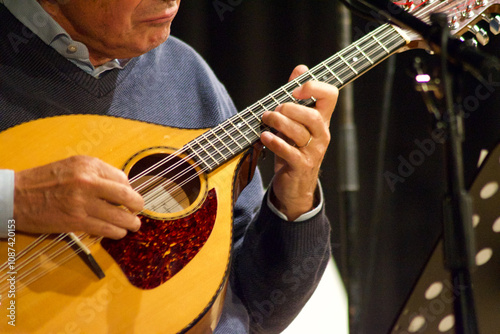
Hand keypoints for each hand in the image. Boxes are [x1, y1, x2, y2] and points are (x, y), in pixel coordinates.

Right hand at [14, 156, 143, 238]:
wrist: (15, 196)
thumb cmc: (45, 181)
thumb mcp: (72, 166)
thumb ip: (97, 174)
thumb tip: (122, 187)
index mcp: (88, 165)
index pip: (122, 178)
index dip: (129, 189)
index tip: (128, 196)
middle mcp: (87, 181)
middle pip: (126, 196)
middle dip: (137, 205)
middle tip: (139, 210)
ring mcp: (82, 203)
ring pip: (119, 216)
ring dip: (130, 223)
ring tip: (133, 225)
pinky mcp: (76, 221)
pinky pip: (105, 229)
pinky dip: (116, 232)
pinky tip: (118, 232)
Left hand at [260, 65, 337, 220]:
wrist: (295, 186)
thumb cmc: (294, 150)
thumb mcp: (296, 123)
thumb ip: (298, 97)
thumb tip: (300, 68)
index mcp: (321, 120)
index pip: (330, 95)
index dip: (314, 86)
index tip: (295, 87)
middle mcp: (321, 134)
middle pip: (312, 116)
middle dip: (290, 109)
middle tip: (273, 110)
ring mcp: (313, 152)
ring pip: (300, 133)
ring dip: (279, 123)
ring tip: (265, 119)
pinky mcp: (301, 166)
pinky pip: (290, 152)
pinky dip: (275, 142)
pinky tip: (265, 136)